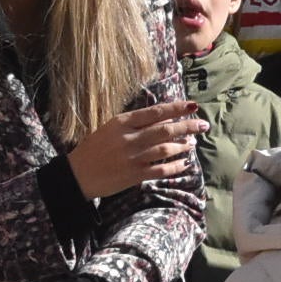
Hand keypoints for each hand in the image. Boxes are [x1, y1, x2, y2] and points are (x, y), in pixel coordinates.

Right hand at [68, 100, 205, 199]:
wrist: (77, 175)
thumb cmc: (94, 149)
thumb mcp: (110, 129)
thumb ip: (135, 123)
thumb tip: (163, 119)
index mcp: (122, 122)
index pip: (156, 112)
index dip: (177, 109)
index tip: (193, 106)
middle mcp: (129, 138)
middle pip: (166, 129)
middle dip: (188, 126)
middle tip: (202, 125)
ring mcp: (132, 157)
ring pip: (166, 149)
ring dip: (183, 146)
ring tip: (192, 143)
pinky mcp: (134, 175)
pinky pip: (161, 169)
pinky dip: (176, 166)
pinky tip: (185, 163)